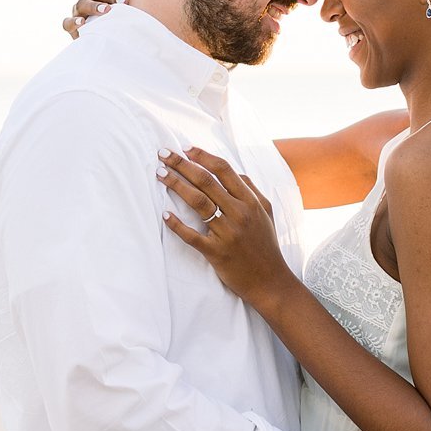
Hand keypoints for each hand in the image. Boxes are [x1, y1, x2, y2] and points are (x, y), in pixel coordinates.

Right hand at [63, 0, 129, 38]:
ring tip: (107, 11)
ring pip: (82, 3)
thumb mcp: (134, 5)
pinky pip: (68, 22)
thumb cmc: (127, 17)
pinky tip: (83, 24)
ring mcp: (80, 9)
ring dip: (94, 6)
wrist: (108, 36)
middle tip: (125, 1)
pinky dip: (74, 22)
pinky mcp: (74, 26)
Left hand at [158, 147, 292, 311]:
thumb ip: (251, 190)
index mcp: (250, 201)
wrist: (270, 282)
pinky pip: (192, 236)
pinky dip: (177, 225)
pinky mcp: (217, 253)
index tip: (185, 148)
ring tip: (160, 174)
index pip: (224, 170)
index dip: (203, 156)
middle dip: (182, 164)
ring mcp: (228, 233)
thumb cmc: (266, 245)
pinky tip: (164, 214)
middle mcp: (239, 214)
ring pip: (198, 202)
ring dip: (176, 185)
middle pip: (206, 181)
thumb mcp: (266, 213)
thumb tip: (235, 173)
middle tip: (164, 154)